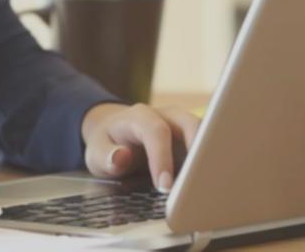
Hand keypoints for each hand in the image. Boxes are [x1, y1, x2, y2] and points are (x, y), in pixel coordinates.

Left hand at [80, 102, 201, 193]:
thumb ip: (105, 156)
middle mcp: (166, 116)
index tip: (164, 186)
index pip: (156, 131)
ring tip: (206, 187)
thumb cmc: (107, 143)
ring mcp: (182, 126)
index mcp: (140, 116)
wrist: (115, 134)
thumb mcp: (96, 152)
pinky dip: (209, 164)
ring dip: (208, 159)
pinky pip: (207, 148)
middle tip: (194, 186)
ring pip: (206, 134)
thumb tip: (121, 157)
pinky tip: (206, 185)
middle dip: (196, 154)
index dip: (162, 158)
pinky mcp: (193, 140)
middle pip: (190, 124)